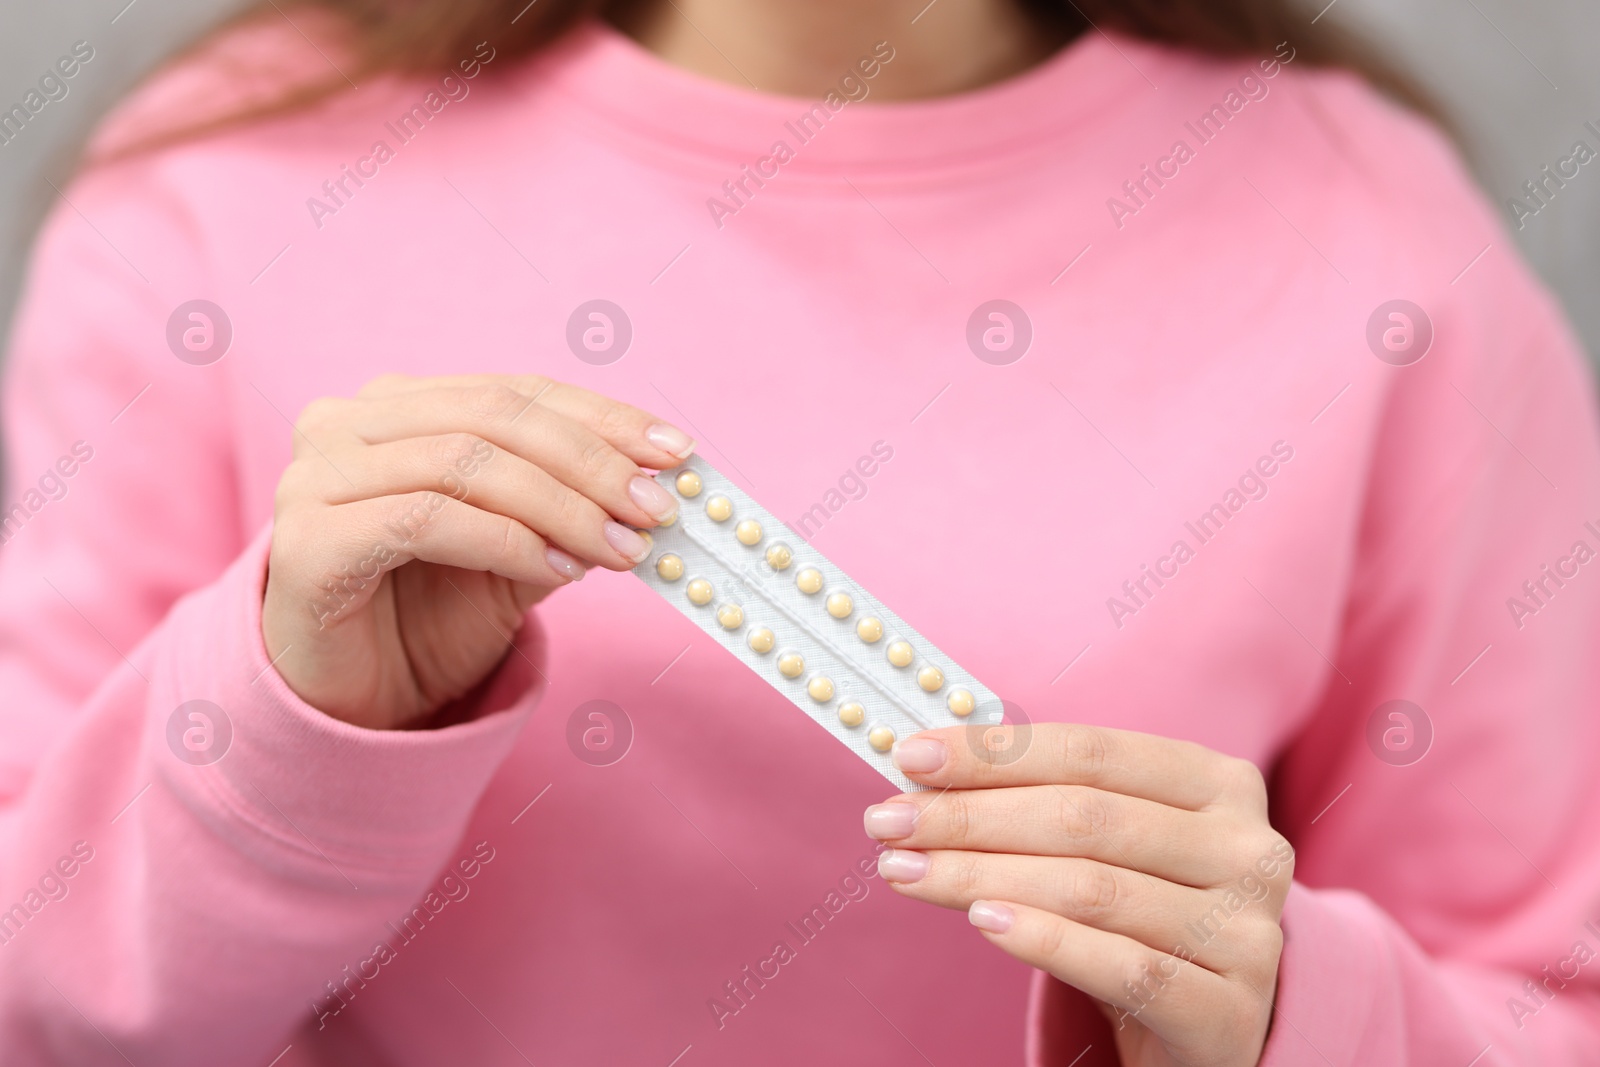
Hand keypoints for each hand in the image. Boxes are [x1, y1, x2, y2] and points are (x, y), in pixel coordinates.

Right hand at [262, 373, 693, 729]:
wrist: (352, 700)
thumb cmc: (430, 615)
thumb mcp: (519, 553)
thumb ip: (568, 512)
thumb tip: (652, 489)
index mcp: (398, 405)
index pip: (516, 392)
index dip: (602, 418)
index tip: (677, 452)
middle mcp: (347, 423)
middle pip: (495, 418)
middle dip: (592, 463)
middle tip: (658, 508)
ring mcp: (317, 477)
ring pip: (465, 463)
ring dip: (561, 507)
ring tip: (622, 548)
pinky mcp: (307, 541)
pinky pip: (426, 521)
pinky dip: (506, 540)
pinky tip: (561, 569)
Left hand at [863, 724, 1291, 1066]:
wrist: (1214, 1024)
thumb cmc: (1143, 914)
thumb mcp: (1109, 845)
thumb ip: (1041, 798)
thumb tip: (925, 765)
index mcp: (1218, 784)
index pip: (1090, 752)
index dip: (994, 753)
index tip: (910, 757)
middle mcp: (1246, 848)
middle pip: (1084, 818)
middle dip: (971, 816)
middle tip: (887, 823)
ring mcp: (1247, 931)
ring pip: (1092, 889)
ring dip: (982, 875)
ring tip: (908, 871)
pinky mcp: (1229, 1009)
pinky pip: (1122, 965)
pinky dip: (1044, 939)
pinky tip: (982, 921)